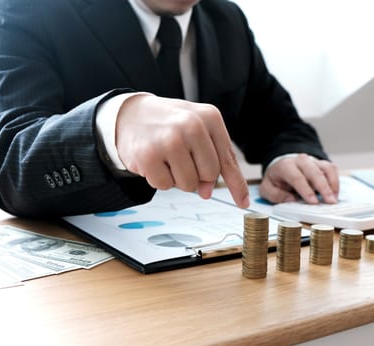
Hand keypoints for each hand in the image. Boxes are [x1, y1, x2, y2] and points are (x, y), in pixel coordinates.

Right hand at [115, 93, 249, 207]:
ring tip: (167, 157)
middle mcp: (192, 125)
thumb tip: (208, 192)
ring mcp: (170, 140)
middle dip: (197, 175)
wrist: (130, 115)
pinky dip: (159, 179)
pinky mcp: (149, 155)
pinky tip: (154, 160)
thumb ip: (211, 159)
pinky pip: (164, 185)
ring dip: (177, 178)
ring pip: (188, 184)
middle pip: (209, 175)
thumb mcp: (198, 130)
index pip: (227, 160)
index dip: (236, 185)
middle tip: (182, 158)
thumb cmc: (170, 125)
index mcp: (210, 117)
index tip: (242, 203)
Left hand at [259, 154, 338, 203]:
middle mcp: (301, 161)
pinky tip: (334, 194)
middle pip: (315, 172)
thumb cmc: (277, 178)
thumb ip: (275, 195)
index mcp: (286, 166)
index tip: (313, 202)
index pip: (297, 177)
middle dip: (323, 188)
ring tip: (333, 199)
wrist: (283, 165)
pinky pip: (332, 170)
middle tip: (329, 202)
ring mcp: (313, 161)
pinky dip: (335, 182)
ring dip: (332, 184)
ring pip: (326, 169)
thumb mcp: (267, 188)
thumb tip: (291, 200)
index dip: (306, 190)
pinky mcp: (322, 164)